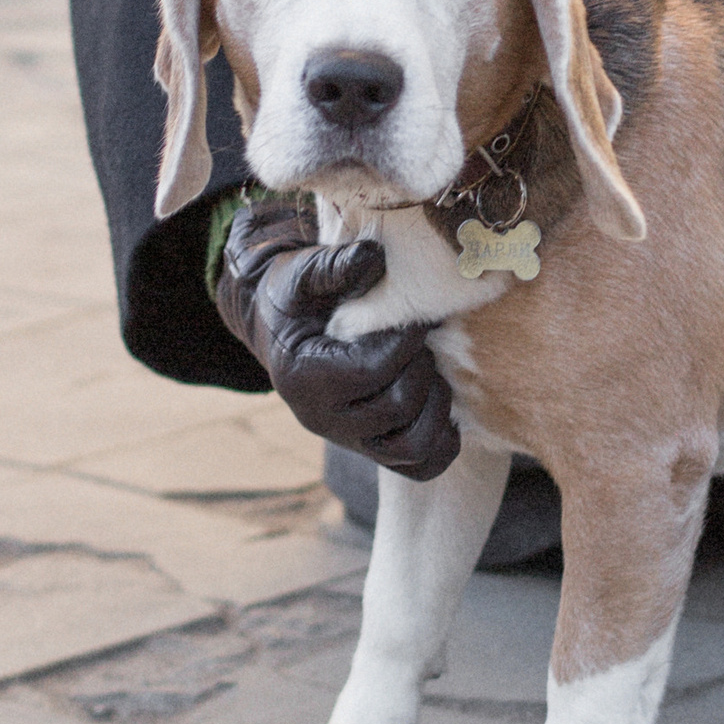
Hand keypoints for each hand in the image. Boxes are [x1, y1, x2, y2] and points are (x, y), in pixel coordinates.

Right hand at [211, 197, 461, 479]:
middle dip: (422, 367)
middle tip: (423, 339)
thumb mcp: (302, 272)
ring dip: (437, 406)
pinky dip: (443, 441)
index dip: (405, 340)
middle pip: (398, 408)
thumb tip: (374, 256)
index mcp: (304, 378)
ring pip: (414, 448)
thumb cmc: (294, 295)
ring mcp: (349, 439)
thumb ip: (334, 266)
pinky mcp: (372, 447)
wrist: (279, 326)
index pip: (372, 371)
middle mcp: (323, 419)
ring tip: (433, 369)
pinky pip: (422, 466)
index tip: (414, 316)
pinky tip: (441, 399)